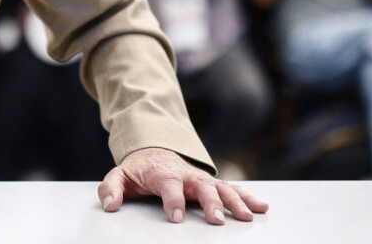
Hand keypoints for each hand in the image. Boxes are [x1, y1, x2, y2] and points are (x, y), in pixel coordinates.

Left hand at [98, 147, 268, 223]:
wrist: (155, 152)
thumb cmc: (139, 169)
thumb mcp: (120, 175)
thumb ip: (111, 188)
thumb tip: (110, 205)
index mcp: (162, 173)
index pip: (168, 185)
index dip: (172, 201)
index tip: (175, 218)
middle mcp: (186, 175)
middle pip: (201, 186)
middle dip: (210, 203)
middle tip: (216, 221)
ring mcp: (201, 179)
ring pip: (221, 188)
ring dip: (235, 202)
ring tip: (247, 216)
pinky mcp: (211, 184)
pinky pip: (232, 189)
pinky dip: (247, 197)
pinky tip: (261, 207)